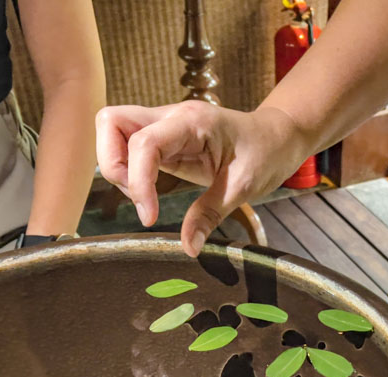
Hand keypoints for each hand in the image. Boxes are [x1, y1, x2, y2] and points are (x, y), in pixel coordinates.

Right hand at [95, 102, 309, 256]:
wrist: (277, 136)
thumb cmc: (265, 153)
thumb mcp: (243, 188)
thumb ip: (210, 215)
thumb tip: (188, 248)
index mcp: (192, 122)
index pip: (144, 142)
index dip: (138, 182)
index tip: (149, 217)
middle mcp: (170, 117)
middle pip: (110, 122)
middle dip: (112, 164)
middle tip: (139, 198)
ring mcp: (163, 125)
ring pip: (112, 132)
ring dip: (117, 167)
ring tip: (145, 196)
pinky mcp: (161, 139)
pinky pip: (127, 146)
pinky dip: (128, 170)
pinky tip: (149, 191)